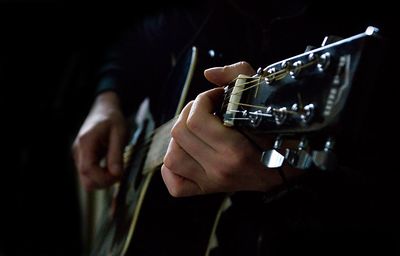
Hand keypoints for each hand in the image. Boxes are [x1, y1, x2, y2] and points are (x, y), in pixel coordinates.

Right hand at [72, 91, 127, 190]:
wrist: (104, 108)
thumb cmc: (113, 119)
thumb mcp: (119, 133)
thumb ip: (116, 154)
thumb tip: (116, 174)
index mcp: (86, 142)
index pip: (88, 169)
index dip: (103, 178)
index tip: (118, 175)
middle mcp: (78, 150)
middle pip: (85, 179)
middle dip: (103, 182)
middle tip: (119, 174)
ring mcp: (78, 155)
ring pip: (86, 179)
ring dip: (102, 179)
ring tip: (116, 169)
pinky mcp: (82, 158)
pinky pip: (89, 173)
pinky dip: (100, 175)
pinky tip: (111, 167)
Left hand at [161, 61, 283, 196]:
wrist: (292, 166)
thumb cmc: (280, 130)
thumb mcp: (265, 98)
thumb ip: (238, 77)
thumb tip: (209, 74)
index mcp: (236, 149)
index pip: (196, 119)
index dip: (203, 100)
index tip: (217, 98)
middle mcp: (221, 169)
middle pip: (179, 134)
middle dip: (190, 112)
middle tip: (207, 110)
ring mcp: (213, 182)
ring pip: (171, 157)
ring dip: (179, 139)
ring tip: (196, 130)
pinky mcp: (208, 190)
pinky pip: (174, 184)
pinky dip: (172, 168)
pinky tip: (188, 154)